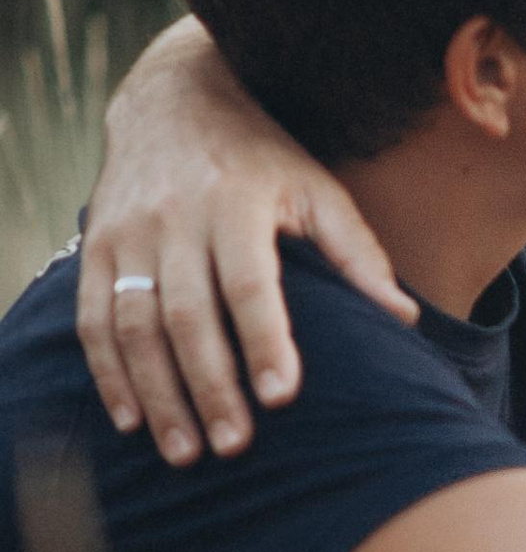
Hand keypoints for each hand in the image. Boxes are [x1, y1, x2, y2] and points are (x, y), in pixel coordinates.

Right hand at [76, 20, 413, 462]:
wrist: (173, 98)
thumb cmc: (264, 157)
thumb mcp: (317, 188)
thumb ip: (356, 254)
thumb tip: (405, 321)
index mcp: (236, 202)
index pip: (249, 281)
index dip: (265, 339)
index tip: (282, 396)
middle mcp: (175, 216)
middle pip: (186, 314)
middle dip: (210, 385)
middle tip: (235, 446)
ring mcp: (128, 232)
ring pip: (133, 324)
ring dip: (158, 393)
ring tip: (186, 453)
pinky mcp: (97, 246)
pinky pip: (93, 317)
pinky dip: (109, 374)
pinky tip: (131, 422)